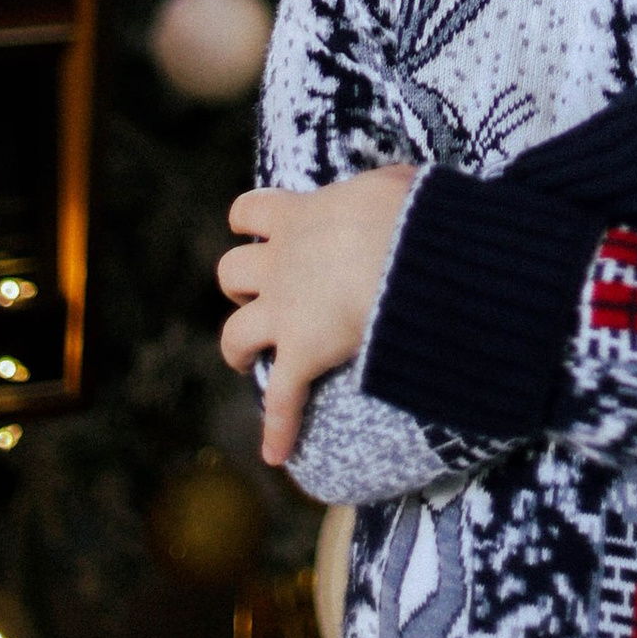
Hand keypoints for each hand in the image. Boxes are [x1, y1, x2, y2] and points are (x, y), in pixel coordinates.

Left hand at [218, 164, 417, 463]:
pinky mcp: (301, 354)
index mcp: (298, 216)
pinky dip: (279, 428)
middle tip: (260, 295)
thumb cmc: (406, 209)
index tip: (259, 232)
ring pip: (233, 334)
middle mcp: (280, 263)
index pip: (250, 211)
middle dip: (240, 284)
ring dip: (237, 348)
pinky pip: (282, 399)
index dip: (249, 222)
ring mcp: (285, 311)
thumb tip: (397, 189)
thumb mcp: (391, 183)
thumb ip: (380, 189)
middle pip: (230, 271)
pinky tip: (276, 453)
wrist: (406, 249)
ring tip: (246, 360)